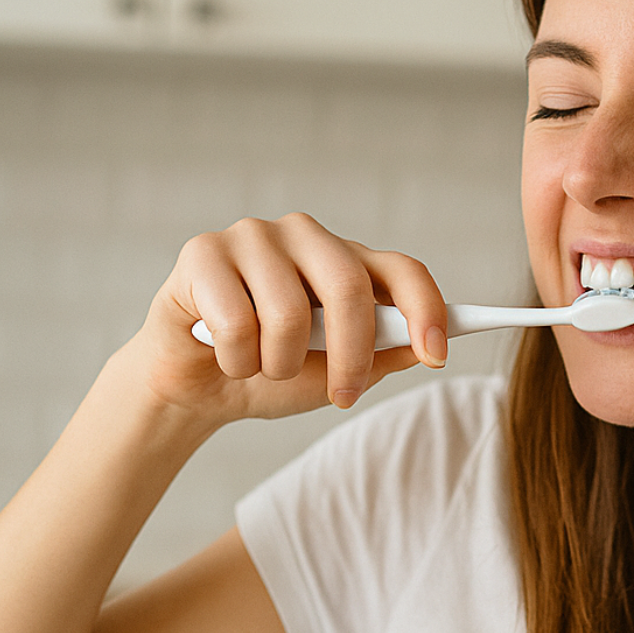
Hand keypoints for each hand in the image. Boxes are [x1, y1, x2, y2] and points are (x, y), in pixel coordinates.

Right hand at [128, 213, 447, 425]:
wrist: (196, 388)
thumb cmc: (271, 371)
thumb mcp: (336, 372)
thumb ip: (381, 356)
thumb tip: (426, 349)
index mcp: (347, 260)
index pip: (402, 270)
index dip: (426, 310)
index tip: (437, 357)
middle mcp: (306, 236)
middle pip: (350, 288)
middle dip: (351, 355)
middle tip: (342, 396)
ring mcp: (254, 237)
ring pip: (288, 313)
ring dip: (278, 365)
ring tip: (261, 367)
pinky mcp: (204, 252)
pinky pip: (236, 323)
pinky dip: (236, 361)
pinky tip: (222, 355)